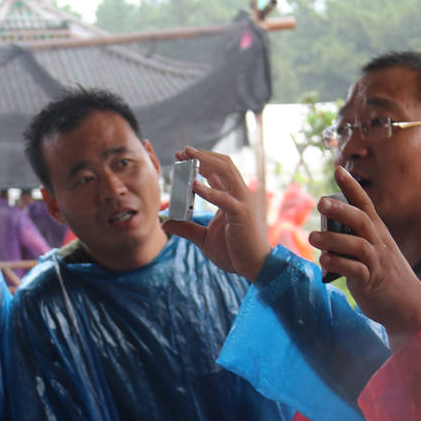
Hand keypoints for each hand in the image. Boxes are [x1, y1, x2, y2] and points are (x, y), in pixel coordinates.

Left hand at [160, 147, 271, 280]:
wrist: (254, 269)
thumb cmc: (234, 253)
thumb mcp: (204, 239)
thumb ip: (187, 228)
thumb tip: (166, 222)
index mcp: (232, 198)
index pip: (218, 172)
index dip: (201, 161)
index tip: (182, 156)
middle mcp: (240, 195)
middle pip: (223, 165)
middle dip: (202, 156)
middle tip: (182, 151)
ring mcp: (243, 202)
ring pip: (226, 173)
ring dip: (206, 162)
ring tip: (188, 157)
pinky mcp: (242, 214)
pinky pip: (225, 199)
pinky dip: (209, 191)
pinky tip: (194, 186)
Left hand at [308, 166, 420, 343]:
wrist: (410, 307)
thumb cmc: (387, 279)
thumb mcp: (374, 255)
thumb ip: (354, 243)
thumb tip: (327, 236)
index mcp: (379, 234)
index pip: (366, 205)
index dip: (352, 187)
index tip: (338, 170)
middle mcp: (379, 244)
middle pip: (362, 220)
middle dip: (342, 209)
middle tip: (320, 202)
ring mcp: (377, 262)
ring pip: (357, 244)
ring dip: (334, 240)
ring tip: (313, 237)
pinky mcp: (372, 282)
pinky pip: (356, 270)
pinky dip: (340, 264)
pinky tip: (324, 261)